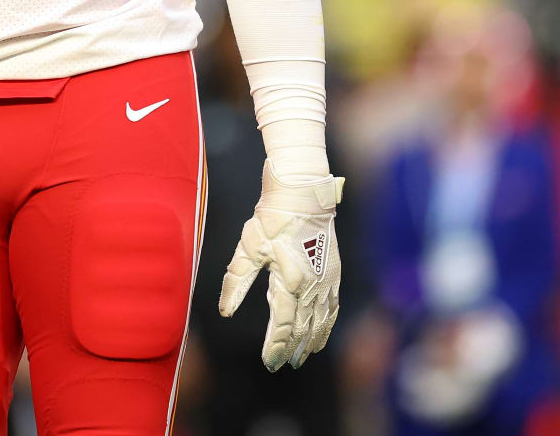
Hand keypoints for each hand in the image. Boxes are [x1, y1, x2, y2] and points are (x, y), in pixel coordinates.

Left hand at [219, 162, 343, 369]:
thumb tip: (225, 311)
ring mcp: (327, 281)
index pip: (284, 325)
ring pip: (321, 321)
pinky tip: (322, 335)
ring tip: (301, 359)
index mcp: (291, 282)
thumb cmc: (271, 218)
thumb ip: (236, 282)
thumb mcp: (247, 248)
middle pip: (303, 328)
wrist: (303, 194)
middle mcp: (313, 286)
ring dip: (311, 343)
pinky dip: (328, 325)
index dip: (276, 346)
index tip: (269, 362)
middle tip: (281, 365)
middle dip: (292, 349)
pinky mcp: (334, 272)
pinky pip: (333, 308)